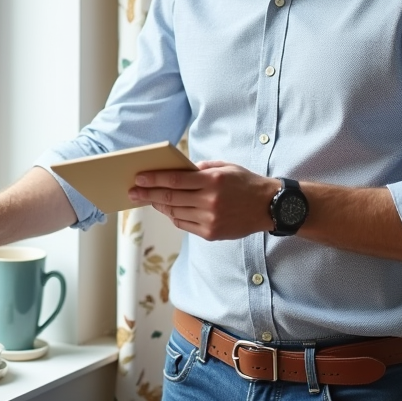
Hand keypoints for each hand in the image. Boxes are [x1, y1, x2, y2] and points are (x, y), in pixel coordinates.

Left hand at [128, 161, 276, 240]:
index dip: (153, 179)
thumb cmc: (245, 183)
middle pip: (170, 198)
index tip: (138, 178)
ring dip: (159, 205)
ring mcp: (210, 219)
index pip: (174, 180)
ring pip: (175, 212)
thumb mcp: (225, 167)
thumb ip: (201, 168)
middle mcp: (210, 201)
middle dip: (147, 194)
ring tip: (148, 199)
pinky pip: (184, 225)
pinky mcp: (211, 233)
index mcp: (212, 181)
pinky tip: (167, 209)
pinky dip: (173, 216)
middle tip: (132, 192)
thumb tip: (177, 171)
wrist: (269, 206)